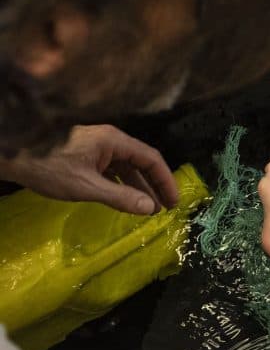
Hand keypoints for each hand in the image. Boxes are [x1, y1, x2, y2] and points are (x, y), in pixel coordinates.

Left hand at [1, 124, 178, 213]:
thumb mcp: (86, 186)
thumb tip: (151, 208)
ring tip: (147, 209)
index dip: (165, 180)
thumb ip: (120, 197)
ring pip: (126, 167)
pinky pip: (112, 170)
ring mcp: (96, 147)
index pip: (150, 159)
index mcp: (113, 141)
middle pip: (141, 162)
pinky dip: (121, 185)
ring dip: (138, 187)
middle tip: (165, 208)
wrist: (10, 155)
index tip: (174, 201)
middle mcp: (109, 141)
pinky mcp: (85, 156)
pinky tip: (123, 200)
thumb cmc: (48, 168)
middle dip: (154, 186)